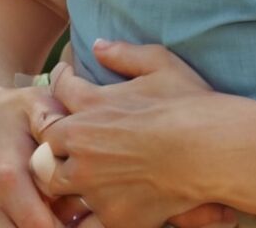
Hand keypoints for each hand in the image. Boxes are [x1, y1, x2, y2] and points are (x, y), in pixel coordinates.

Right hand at [0, 82, 65, 227]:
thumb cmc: (17, 109)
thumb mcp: (39, 103)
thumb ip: (56, 123)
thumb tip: (73, 142)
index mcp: (7, 177)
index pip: (40, 226)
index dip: (66, 226)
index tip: (86, 212)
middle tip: (76, 213)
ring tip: (57, 210)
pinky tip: (38, 210)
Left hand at [31, 41, 243, 227]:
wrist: (210, 150)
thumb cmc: (188, 103)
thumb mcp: (160, 64)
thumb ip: (124, 53)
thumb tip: (97, 45)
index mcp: (91, 106)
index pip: (59, 90)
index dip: (62, 81)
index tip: (67, 80)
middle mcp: (82, 147)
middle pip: (45, 144)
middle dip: (53, 137)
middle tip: (67, 134)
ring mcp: (93, 186)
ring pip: (55, 184)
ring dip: (64, 175)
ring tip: (82, 170)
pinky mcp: (110, 215)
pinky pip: (84, 218)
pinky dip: (90, 209)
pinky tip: (104, 199)